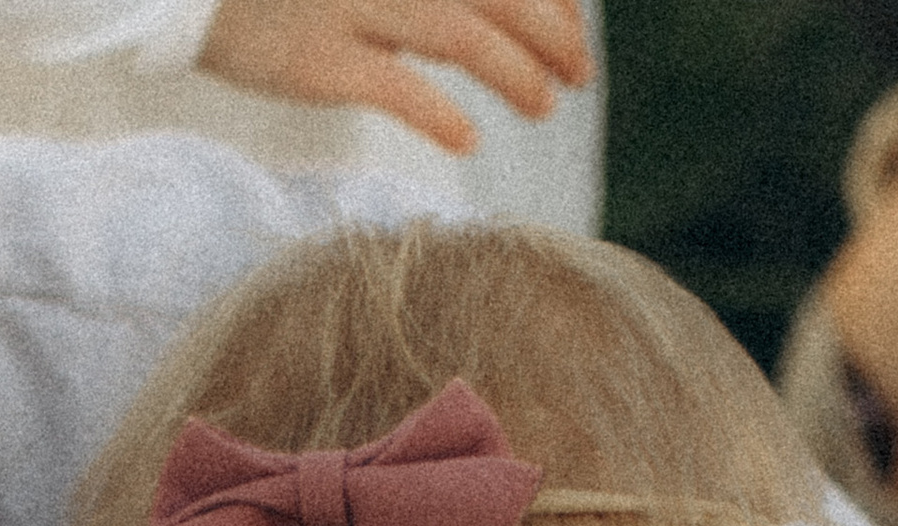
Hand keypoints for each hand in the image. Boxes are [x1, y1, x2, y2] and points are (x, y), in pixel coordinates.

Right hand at [196, 0, 589, 150]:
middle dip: (549, 32)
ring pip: (460, 33)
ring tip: (544, 106)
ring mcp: (349, 3)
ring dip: (515, 72)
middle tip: (579, 76)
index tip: (573, 27)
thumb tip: (509, 15)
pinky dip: (440, 115)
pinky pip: (396, 87)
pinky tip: (467, 140)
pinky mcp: (317, 58)